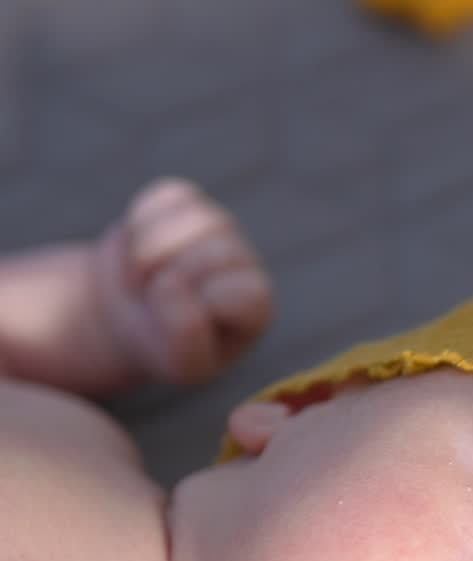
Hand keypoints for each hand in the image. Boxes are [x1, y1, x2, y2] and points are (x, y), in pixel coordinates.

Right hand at [94, 178, 272, 385]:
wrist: (128, 315)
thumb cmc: (165, 346)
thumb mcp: (179, 363)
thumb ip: (185, 338)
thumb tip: (171, 284)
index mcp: (256, 306)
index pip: (245, 295)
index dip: (201, 307)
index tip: (176, 324)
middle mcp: (245, 263)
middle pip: (216, 255)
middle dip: (170, 279)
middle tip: (151, 300)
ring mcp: (219, 228)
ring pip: (194, 220)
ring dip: (150, 251)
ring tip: (142, 277)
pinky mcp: (186, 203)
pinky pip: (165, 197)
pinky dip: (139, 224)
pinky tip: (138, 250)